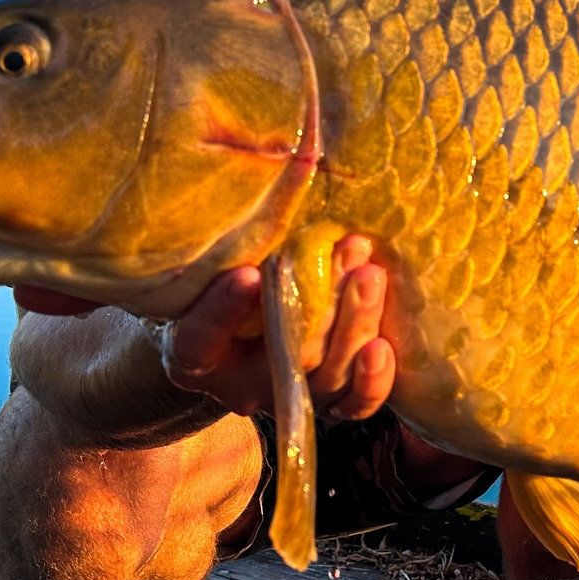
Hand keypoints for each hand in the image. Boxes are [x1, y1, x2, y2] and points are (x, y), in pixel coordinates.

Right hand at [160, 235, 395, 420]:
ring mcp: (286, 397)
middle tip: (350, 250)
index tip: (248, 274)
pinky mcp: (326, 403)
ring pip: (325, 378)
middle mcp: (239, 385)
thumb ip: (228, 244)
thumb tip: (277, 173)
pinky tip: (383, 345)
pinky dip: (372, 380)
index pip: (199, 337)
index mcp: (194, 353)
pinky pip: (352, 405)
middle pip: (282, 357)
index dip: (222, 310)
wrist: (233, 340)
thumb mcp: (209, 267)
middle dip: (324, 303)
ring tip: (372, 273)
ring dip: (356, 323)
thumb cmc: (217, 286)